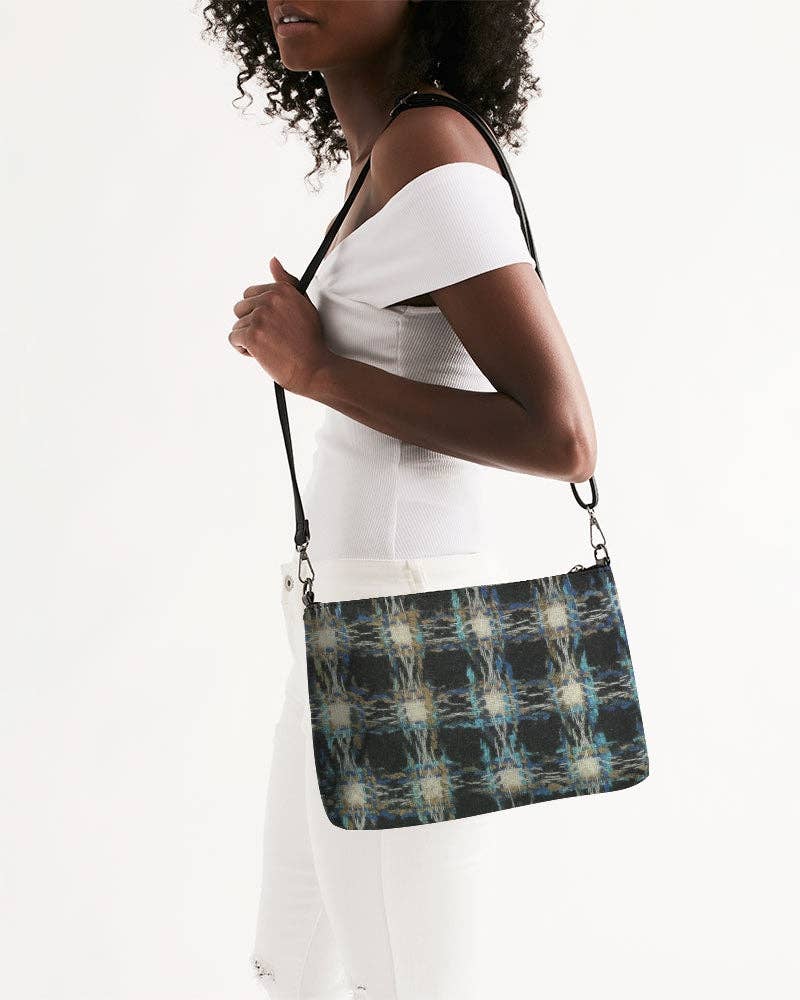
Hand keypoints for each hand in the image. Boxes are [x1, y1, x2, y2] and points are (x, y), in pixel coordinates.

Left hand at [228, 257, 329, 395]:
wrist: (314, 367)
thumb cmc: (310, 340)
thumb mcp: (303, 304)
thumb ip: (286, 282)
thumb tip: (273, 261)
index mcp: (281, 290)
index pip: (251, 294)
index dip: (259, 312)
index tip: (273, 325)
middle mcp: (269, 300)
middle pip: (240, 309)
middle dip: (251, 324)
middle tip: (271, 337)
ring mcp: (259, 317)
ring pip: (237, 326)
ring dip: (249, 339)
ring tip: (269, 347)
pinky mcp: (252, 335)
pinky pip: (234, 339)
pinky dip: (244, 350)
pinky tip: (261, 354)